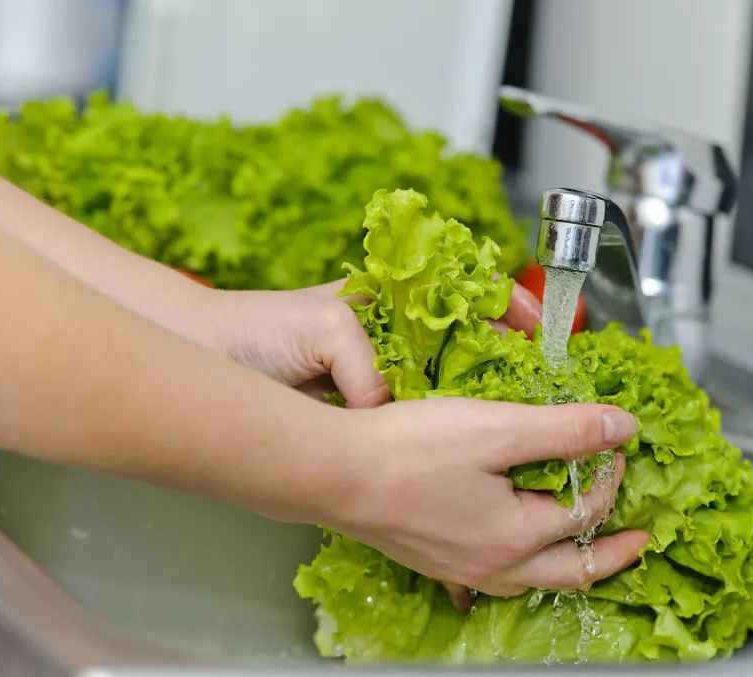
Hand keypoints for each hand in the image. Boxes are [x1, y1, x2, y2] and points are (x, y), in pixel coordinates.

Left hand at [205, 279, 542, 406]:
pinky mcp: (364, 412)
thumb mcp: (323, 324)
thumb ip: (365, 362)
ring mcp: (380, 375)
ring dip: (475, 399)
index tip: (541, 328)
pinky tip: (454, 444)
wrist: (211, 361)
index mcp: (389, 300)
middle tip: (538, 386)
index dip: (508, 305)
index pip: (467, 292)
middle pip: (467, 344)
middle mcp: (393, 338)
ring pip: (445, 386)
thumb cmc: (258, 328)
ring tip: (511, 420)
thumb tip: (384, 411)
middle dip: (505, 360)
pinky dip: (435, 429)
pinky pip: (413, 418)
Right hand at [327, 398, 648, 607]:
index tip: (613, 444)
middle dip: (610, 557)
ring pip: (530, 579)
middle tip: (637, 544)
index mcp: (517, 536)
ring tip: (579, 543)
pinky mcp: (432, 559)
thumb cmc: (409, 450)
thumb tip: (623, 428)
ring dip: (564, 562)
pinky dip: (518, 565)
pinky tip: (506, 551)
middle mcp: (492, 565)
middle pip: (570, 573)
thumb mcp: (499, 427)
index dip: (609, 475)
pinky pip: (491, 576)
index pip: (585, 511)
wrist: (333, 473)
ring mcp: (459, 568)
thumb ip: (566, 429)